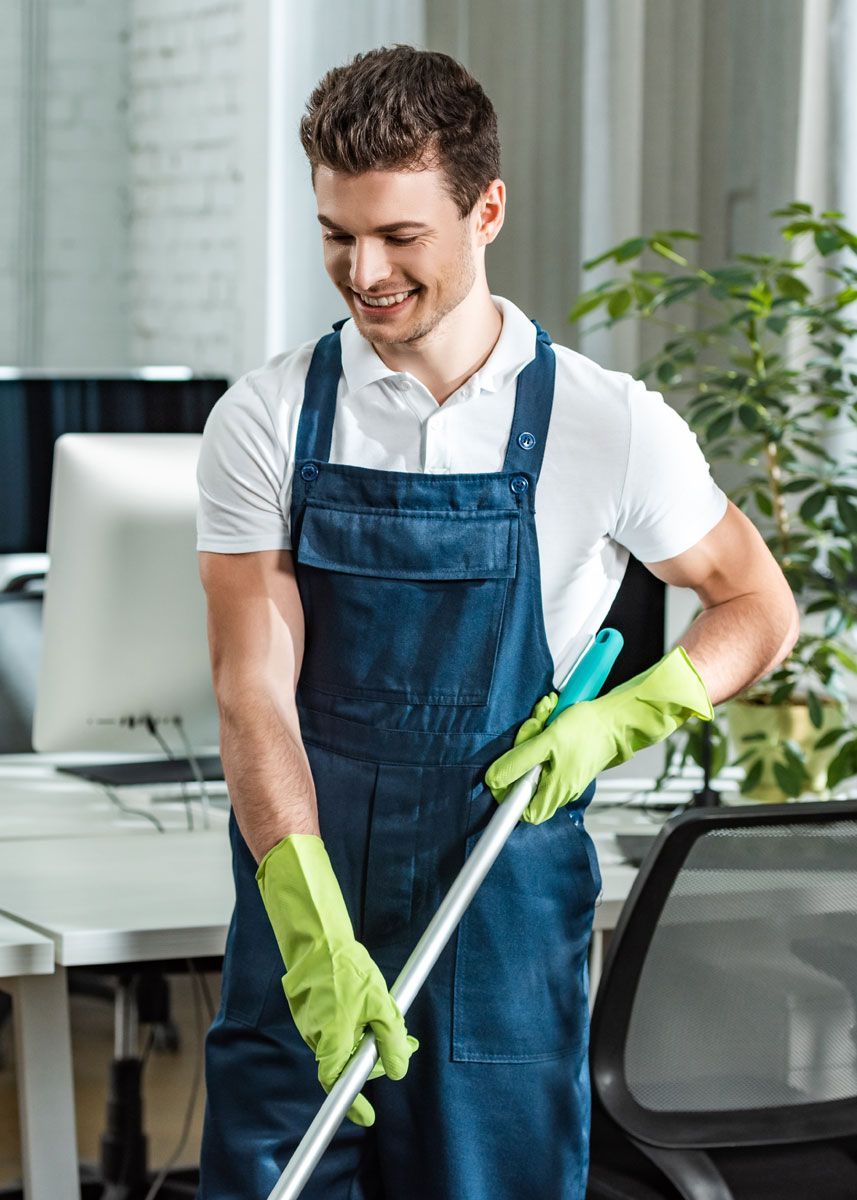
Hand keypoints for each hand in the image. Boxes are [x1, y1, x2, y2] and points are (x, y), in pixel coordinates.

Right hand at [256, 834, 417, 1125]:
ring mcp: (310, 1023)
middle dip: (376, 1059)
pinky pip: (335, 1026)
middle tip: (404, 1047)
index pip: (338, 1086)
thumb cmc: (346, 968)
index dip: (354, 1104)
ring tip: (391, 1017)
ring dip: (369, 1037)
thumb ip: (391, 1040)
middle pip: (346, 1063)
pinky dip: (355, 1023)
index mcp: (331, 1042)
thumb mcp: (381, 1004)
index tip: (368, 1116)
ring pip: (343, 1042)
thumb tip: (400, 1068)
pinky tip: (371, 1005)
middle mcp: (315, 1037)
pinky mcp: (310, 1009)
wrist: (317, 938)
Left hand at [485, 645, 713, 823]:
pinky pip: (546, 750)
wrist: (617, 718)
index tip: (502, 771)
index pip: (523, 812)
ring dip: (534, 736)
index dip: (507, 794)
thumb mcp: (546, 742)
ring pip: (535, 760)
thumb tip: (494, 780)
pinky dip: (544, 733)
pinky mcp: (567, 759)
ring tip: (545, 719)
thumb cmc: (588, 729)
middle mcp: (561, 788)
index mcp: (556, 790)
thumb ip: (518, 763)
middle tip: (533, 729)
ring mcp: (564, 773)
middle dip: (523, 750)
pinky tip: (551, 719)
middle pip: (526, 779)